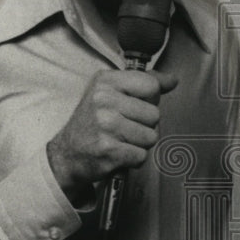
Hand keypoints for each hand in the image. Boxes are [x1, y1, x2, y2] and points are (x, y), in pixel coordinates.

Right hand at [47, 69, 177, 200]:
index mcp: (106, 81)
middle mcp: (103, 99)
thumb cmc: (93, 122)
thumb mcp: (112, 92)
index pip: (151, 85)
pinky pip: (142, 155)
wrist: (67, 155)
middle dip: (145, 125)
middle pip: (155, 114)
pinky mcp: (108, 150)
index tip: (135, 106)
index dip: (150, 100)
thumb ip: (143, 84)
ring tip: (121, 141)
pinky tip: (118, 153)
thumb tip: (173, 80)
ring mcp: (105, 125)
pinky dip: (133, 159)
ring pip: (151, 136)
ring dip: (140, 144)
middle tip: (124, 128)